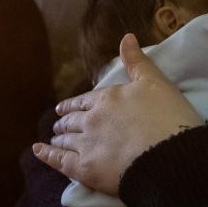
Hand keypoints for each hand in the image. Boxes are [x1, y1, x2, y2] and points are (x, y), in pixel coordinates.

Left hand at [34, 34, 202, 194]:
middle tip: (58, 124)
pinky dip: (47, 155)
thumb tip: (126, 36)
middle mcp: (91, 119)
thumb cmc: (168, 118)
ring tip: (53, 139)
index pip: (84, 100)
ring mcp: (85, 145)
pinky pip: (60, 161)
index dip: (74, 104)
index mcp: (107, 98)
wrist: (169, 157)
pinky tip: (38, 151)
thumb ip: (138, 62)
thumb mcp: (156, 83)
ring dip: (58, 137)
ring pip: (66, 139)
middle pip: (73, 120)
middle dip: (64, 121)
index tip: (64, 108)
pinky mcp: (84, 169)